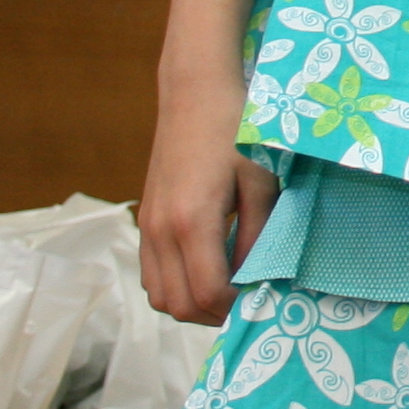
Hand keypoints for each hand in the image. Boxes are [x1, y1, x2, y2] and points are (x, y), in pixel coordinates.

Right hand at [138, 75, 277, 327]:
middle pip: (179, 306)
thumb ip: (258, 237)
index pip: (209, 294)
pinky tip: (206, 267)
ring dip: (193, 304)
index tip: (264, 298)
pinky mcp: (144, 220)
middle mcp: (160, 231)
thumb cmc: (236, 131)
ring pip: (160, 296)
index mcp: (191, 222)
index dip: (238, 307)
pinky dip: (176, 285)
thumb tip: (259, 281)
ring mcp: (146, 227)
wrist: (195, 93)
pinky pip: (152, 275)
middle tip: (249, 300)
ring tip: (229, 287)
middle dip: (216, 314)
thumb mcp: (262, 183)